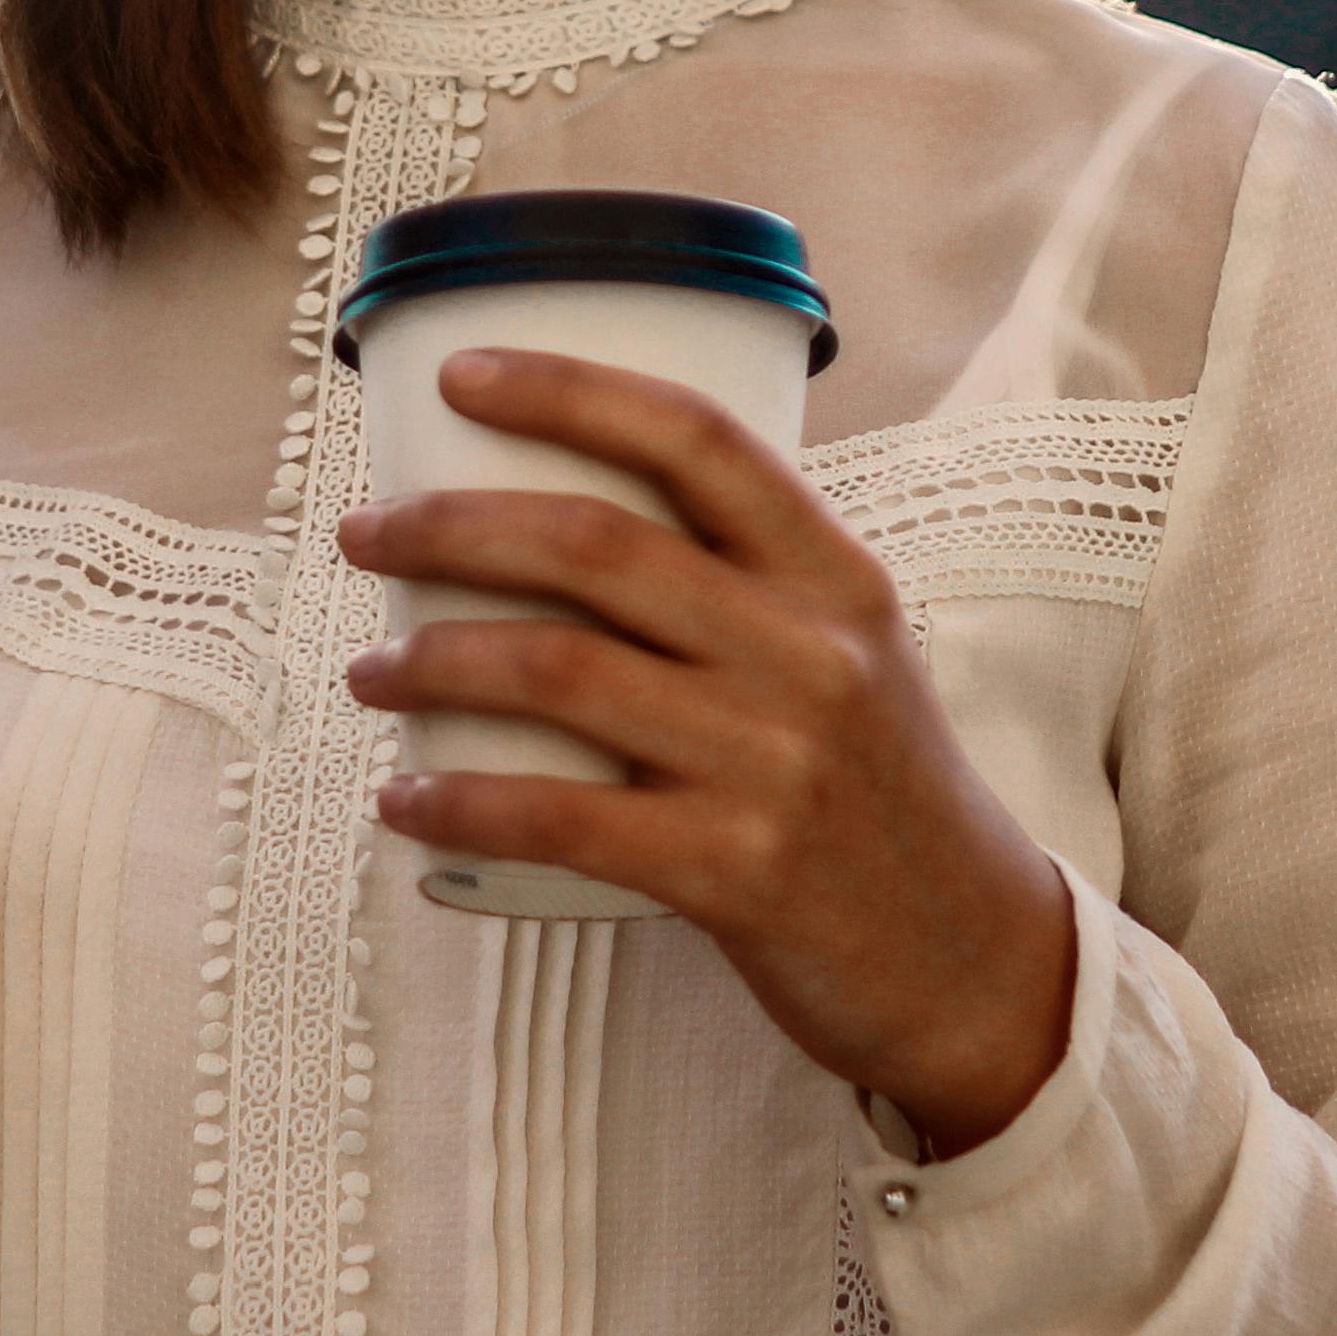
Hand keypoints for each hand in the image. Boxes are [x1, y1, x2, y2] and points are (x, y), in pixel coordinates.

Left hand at [337, 350, 1073, 1156]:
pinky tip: (405, 798)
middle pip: (596, 546)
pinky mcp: (734, 874)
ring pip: (557, 672)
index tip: (459, 375)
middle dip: (451, 526)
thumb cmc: (877, 791)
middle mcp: (810, 653)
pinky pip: (558, 820)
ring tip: (371, 667)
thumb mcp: (852, 653)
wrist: (969, 960)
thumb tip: (567, 513)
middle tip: (367, 534)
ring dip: (431, 659)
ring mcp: (774, 764)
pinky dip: (459, 803)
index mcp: (835, 576)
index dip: (566, 389)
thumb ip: (746, 583)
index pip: (694, 439)